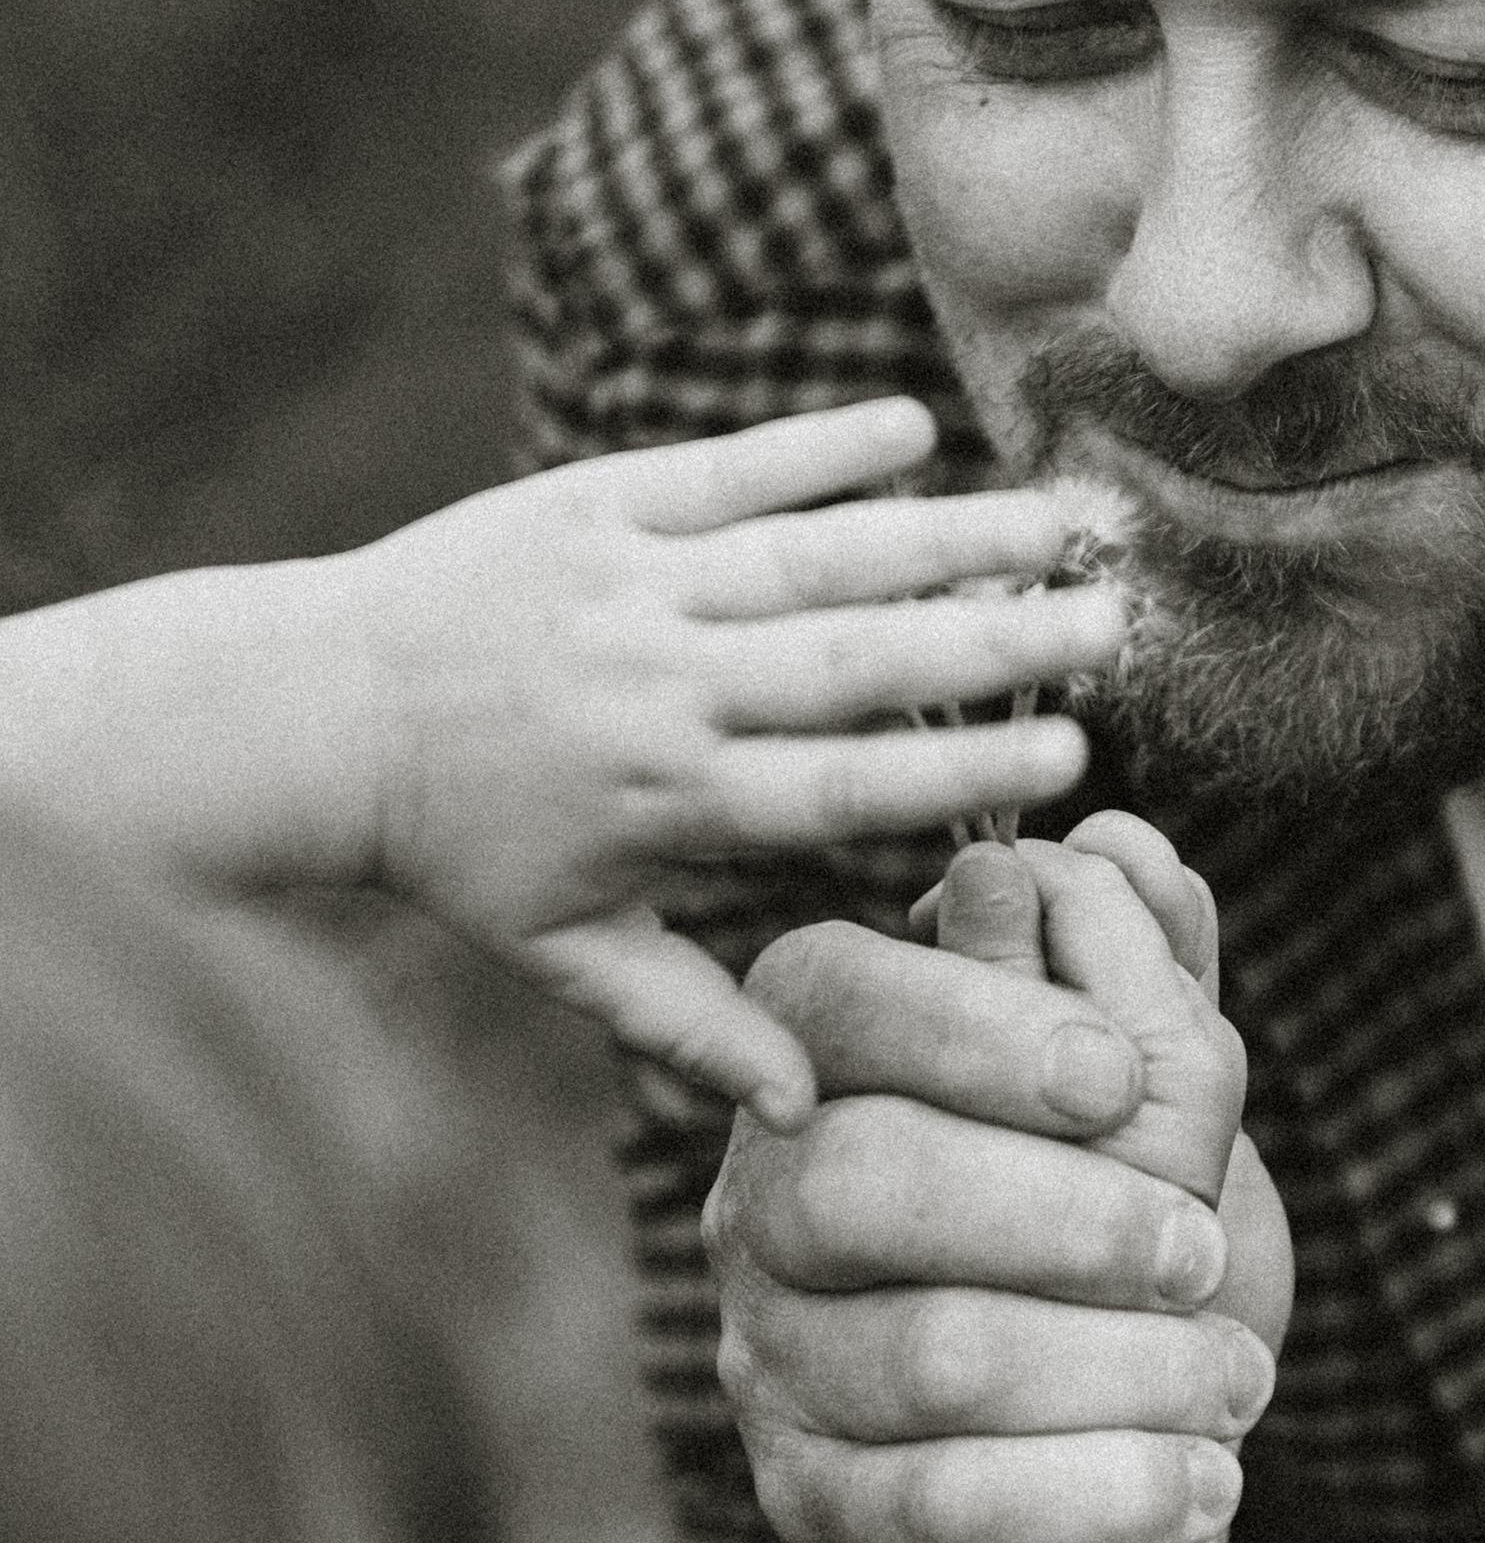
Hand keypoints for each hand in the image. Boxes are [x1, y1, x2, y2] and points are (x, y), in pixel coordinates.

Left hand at [340, 397, 1123, 1120]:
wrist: (315, 713)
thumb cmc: (456, 855)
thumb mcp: (567, 960)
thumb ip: (694, 1027)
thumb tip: (809, 1115)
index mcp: (672, 802)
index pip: (844, 788)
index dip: (964, 772)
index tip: (1075, 758)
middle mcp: (663, 688)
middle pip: (856, 663)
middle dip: (996, 643)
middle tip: (1112, 625)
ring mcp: (632, 585)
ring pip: (815, 554)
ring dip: (947, 531)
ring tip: (1059, 515)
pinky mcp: (593, 504)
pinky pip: (726, 470)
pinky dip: (820, 447)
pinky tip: (915, 427)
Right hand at [709, 811, 1292, 1542]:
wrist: (1084, 1460)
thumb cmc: (1109, 1246)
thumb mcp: (1147, 1104)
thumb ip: (1136, 976)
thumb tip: (1120, 844)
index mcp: (824, 1057)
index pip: (840, 998)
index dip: (973, 1023)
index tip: (1120, 1078)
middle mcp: (764, 1198)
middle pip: (861, 1181)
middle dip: (1057, 1213)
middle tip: (1196, 1249)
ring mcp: (771, 1355)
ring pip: (922, 1354)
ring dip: (1112, 1365)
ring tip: (1235, 1373)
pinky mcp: (810, 1500)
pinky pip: (940, 1507)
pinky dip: (1094, 1496)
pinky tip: (1203, 1481)